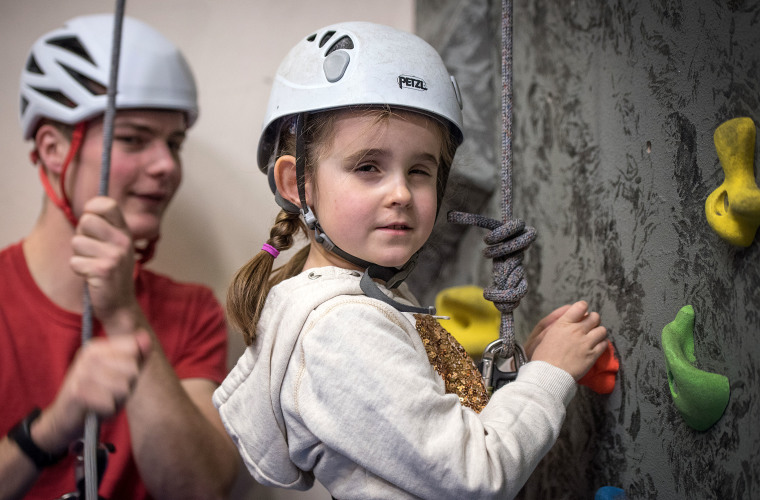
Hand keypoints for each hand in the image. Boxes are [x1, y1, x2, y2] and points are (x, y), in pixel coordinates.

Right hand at [33, 330, 151, 452]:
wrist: (64, 419)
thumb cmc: (99, 394)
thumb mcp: (121, 373)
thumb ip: (137, 355)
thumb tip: (146, 337)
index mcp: (97, 347)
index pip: (134, 348)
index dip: (134, 367)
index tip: (119, 375)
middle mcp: (87, 355)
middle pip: (132, 370)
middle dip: (127, 386)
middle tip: (109, 392)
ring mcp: (80, 373)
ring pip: (123, 388)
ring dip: (117, 400)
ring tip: (103, 400)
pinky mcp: (77, 393)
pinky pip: (110, 404)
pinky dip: (107, 411)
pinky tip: (96, 409)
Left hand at [70, 196, 138, 330]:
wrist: (120, 304)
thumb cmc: (111, 271)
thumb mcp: (114, 245)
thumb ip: (103, 226)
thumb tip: (89, 208)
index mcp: (126, 232)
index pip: (107, 204)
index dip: (92, 209)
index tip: (91, 220)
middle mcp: (124, 241)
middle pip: (86, 221)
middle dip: (81, 235)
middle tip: (92, 250)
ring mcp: (116, 255)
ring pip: (77, 242)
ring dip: (79, 255)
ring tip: (92, 264)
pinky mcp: (104, 270)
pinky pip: (75, 262)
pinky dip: (78, 270)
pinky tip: (91, 276)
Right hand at [528, 301, 607, 380]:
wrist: (548, 374)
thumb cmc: (543, 357)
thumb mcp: (546, 335)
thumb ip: (559, 325)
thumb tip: (567, 320)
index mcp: (563, 324)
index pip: (580, 307)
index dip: (583, 308)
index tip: (583, 312)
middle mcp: (576, 330)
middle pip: (594, 317)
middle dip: (594, 320)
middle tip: (590, 325)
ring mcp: (586, 342)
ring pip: (602, 330)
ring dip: (599, 332)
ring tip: (594, 337)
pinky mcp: (592, 355)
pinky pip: (604, 344)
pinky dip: (602, 344)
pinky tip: (596, 347)